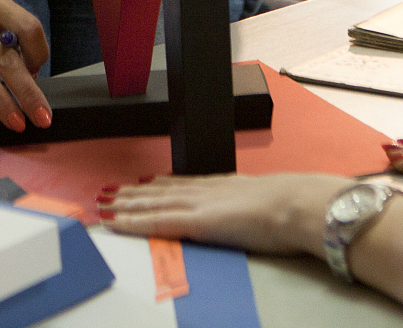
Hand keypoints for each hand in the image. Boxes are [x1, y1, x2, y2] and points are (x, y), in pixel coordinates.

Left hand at [98, 173, 350, 256]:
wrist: (298, 205)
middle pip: (161, 190)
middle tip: (111, 191)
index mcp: (224, 186)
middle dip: (135, 192)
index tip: (144, 181)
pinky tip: (114, 220)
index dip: (160, 183)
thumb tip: (256, 213)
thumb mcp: (270, 203)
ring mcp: (197, 204)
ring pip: (151, 203)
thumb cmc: (293, 207)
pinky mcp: (194, 221)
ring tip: (104, 202)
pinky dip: (131, 220)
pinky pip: (154, 221)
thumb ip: (255, 207)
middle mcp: (206, 190)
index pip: (183, 184)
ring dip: (126, 203)